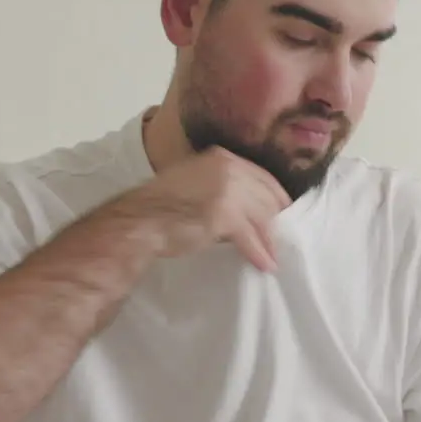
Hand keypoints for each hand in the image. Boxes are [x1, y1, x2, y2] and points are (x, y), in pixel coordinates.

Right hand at [122, 147, 291, 270]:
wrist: (138, 221)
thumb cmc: (159, 206)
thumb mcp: (193, 181)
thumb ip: (219, 185)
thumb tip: (245, 207)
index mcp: (221, 157)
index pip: (262, 176)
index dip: (275, 198)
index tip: (281, 214)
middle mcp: (229, 168)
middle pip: (267, 196)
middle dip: (275, 221)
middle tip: (278, 239)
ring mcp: (228, 190)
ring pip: (263, 217)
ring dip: (269, 240)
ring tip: (272, 256)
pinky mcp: (225, 215)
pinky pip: (251, 237)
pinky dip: (259, 252)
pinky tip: (264, 264)